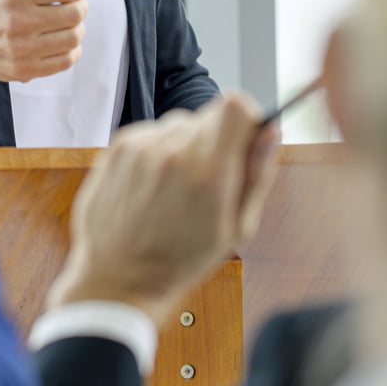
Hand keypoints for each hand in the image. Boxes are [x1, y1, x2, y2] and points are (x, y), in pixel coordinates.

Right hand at [0, 0, 85, 117]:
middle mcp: (19, 22)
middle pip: (75, 14)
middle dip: (81, 5)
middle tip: (74, 4)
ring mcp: (22, 49)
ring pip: (74, 38)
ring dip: (78, 28)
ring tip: (68, 23)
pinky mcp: (24, 70)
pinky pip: (66, 61)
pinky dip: (72, 51)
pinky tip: (62, 42)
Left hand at [46, 94, 279, 326]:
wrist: (119, 279)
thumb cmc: (180, 261)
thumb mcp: (235, 228)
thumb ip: (257, 175)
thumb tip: (270, 133)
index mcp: (208, 173)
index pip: (236, 106)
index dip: (246, 118)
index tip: (244, 137)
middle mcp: (172, 152)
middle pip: (209, 115)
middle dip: (216, 139)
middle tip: (208, 178)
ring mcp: (140, 148)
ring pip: (178, 125)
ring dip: (184, 146)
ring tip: (175, 189)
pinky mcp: (116, 149)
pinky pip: (150, 134)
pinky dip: (156, 152)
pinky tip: (152, 188)